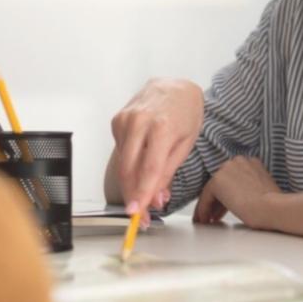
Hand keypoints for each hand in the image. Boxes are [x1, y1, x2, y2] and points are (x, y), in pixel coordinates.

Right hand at [110, 78, 203, 215]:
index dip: (141, 194)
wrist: (175, 88)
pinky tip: (140, 161)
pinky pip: (120, 151)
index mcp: (162, 127)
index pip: (148, 169)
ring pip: (122, 162)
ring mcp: (125, 119)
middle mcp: (140, 121)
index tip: (137, 211)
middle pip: (129, 168)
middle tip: (140, 213)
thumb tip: (156, 197)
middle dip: (133, 195)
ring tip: (144, 191)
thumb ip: (168, 172)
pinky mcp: (117, 121)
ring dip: (130, 182)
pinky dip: (129, 164)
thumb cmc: (185, 112)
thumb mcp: (186, 144)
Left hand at [195, 156, 280, 229]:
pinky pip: (205, 198)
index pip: (233, 178)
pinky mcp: (217, 181)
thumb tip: (241, 197)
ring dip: (209, 206)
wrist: (272, 208)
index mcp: (250, 162)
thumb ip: (251, 187)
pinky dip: (203, 209)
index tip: (226, 207)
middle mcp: (237, 161)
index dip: (229, 195)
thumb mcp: (263, 190)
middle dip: (218, 200)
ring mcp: (226, 170)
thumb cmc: (273, 205)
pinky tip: (205, 220)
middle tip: (215, 215)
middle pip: (221, 183)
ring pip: (212, 190)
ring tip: (208, 219)